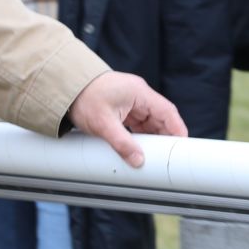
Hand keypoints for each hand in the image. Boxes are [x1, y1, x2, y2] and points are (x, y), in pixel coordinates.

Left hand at [67, 71, 187, 166]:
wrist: (64, 87)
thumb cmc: (83, 98)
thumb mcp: (103, 124)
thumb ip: (123, 143)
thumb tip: (139, 161)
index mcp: (139, 92)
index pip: (167, 111)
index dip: (178, 129)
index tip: (184, 146)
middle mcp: (138, 95)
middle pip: (160, 117)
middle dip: (165, 137)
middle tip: (170, 158)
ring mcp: (130, 101)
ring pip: (149, 121)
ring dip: (152, 137)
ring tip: (155, 157)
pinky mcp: (122, 107)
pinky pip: (138, 122)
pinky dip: (141, 135)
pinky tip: (140, 148)